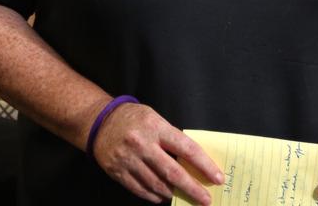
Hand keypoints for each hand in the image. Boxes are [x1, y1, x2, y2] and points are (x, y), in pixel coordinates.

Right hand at [91, 102, 222, 204]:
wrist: (99, 122)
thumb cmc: (133, 119)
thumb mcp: (154, 119)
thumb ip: (171, 138)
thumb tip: (193, 163)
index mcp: (155, 126)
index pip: (186, 148)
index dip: (204, 165)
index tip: (218, 178)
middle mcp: (141, 144)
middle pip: (173, 172)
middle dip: (193, 189)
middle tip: (206, 200)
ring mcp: (128, 159)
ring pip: (157, 185)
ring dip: (174, 194)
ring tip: (187, 198)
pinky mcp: (117, 171)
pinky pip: (141, 190)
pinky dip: (155, 196)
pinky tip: (164, 197)